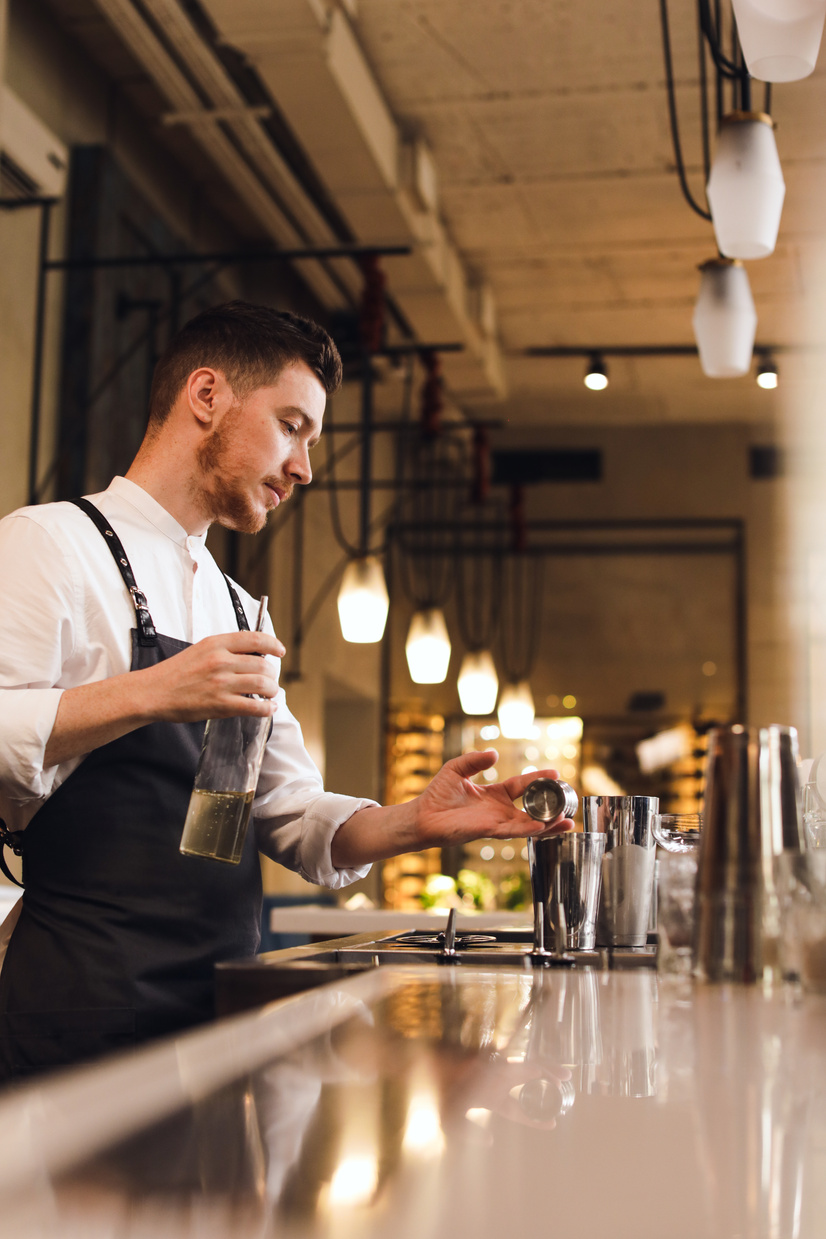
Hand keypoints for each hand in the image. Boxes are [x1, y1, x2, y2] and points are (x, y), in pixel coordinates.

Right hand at [138, 630, 285, 721]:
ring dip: (272, 690)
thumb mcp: (200, 650)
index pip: (255, 639)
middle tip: (270, 680)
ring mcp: (221, 683)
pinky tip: (268, 708)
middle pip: (263, 665)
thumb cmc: (175, 673)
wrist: (153, 692)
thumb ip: (225, 650)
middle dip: (272, 674)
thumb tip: (253, 656)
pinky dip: (267, 708)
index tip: (280, 651)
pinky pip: (255, 706)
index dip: (273, 644)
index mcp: (216, 643)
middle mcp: (220, 660)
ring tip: (270, 694)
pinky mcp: (220, 705)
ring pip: (263, 684)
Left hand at [410, 749, 573, 849]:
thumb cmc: (437, 795)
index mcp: (494, 795)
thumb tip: (494, 753)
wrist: (422, 816)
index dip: (538, 779)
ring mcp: (495, 822)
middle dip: (551, 806)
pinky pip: (512, 831)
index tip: (556, 774)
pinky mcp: (487, 831)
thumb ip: (475, 759)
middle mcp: (499, 810)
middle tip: (570, 800)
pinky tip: (542, 826)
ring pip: (527, 824)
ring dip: (548, 824)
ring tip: (567, 820)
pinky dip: (528, 829)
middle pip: (532, 808)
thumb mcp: (456, 768)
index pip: (522, 785)